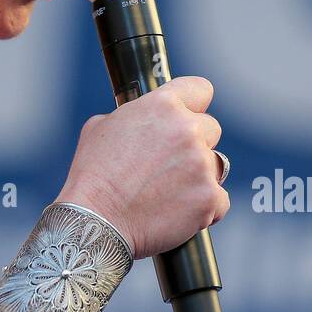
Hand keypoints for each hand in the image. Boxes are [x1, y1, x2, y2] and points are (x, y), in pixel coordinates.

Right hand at [55, 76, 229, 259]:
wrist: (95, 222)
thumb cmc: (93, 176)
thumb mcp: (102, 127)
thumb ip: (133, 116)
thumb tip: (143, 121)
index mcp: (162, 105)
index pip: (200, 90)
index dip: (194, 104)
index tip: (189, 115)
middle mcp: (187, 129)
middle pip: (211, 129)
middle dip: (195, 144)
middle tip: (169, 165)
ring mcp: (202, 164)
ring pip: (216, 165)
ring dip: (200, 175)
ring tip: (170, 192)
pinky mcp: (210, 197)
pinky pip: (219, 200)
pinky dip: (203, 208)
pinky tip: (178, 212)